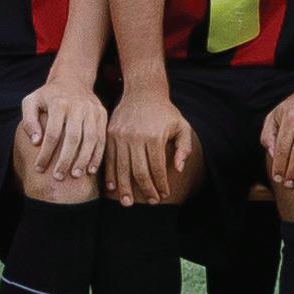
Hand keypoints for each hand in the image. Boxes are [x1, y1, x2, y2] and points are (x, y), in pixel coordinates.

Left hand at [22, 76, 106, 181]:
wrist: (73, 78)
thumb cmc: (48, 95)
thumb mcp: (32, 101)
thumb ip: (29, 120)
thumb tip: (36, 142)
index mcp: (59, 103)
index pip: (52, 133)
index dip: (45, 153)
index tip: (39, 169)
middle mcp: (78, 106)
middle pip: (73, 137)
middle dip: (66, 160)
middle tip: (58, 177)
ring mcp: (92, 110)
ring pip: (90, 139)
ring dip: (83, 159)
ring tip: (75, 175)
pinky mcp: (102, 114)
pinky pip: (101, 137)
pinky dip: (97, 155)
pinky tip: (90, 169)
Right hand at [105, 88, 192, 206]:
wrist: (142, 91)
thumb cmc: (165, 111)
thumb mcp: (181, 125)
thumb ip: (184, 147)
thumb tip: (178, 169)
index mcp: (154, 137)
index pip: (157, 168)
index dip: (161, 184)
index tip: (164, 195)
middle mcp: (136, 137)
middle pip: (139, 172)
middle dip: (145, 190)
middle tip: (149, 202)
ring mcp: (120, 136)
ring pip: (121, 168)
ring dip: (124, 188)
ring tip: (128, 203)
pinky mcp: (110, 134)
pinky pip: (109, 158)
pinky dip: (110, 174)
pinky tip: (112, 187)